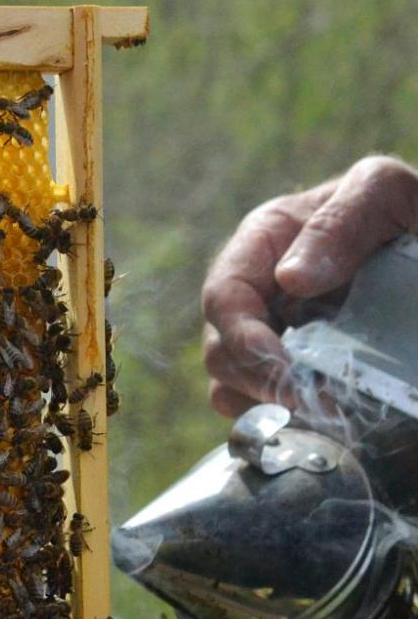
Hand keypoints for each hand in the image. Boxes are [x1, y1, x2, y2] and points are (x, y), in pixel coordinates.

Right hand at [201, 155, 417, 416]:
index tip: (285, 367)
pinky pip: (265, 409)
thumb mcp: (384, 193)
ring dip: (268, 409)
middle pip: (220, 351)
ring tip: (326, 416)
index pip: (224, 298)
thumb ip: (340, 221)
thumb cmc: (410, 212)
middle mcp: (259, 295)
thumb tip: (290, 280)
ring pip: (233, 388)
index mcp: (264, 246)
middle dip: (259, 382)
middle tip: (319, 404)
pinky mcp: (298, 371)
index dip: (244, 339)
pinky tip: (327, 422)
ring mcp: (277, 336)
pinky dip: (284, 424)